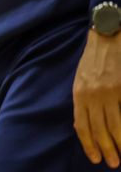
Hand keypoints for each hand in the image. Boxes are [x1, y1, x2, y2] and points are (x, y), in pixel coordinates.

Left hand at [73, 29, 120, 167]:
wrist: (107, 37)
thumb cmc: (93, 60)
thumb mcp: (81, 79)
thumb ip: (82, 100)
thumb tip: (83, 125)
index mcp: (79, 93)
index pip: (82, 125)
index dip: (88, 143)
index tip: (94, 158)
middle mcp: (92, 94)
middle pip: (99, 129)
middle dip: (106, 149)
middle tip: (112, 163)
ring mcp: (110, 92)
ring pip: (115, 125)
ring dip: (119, 143)